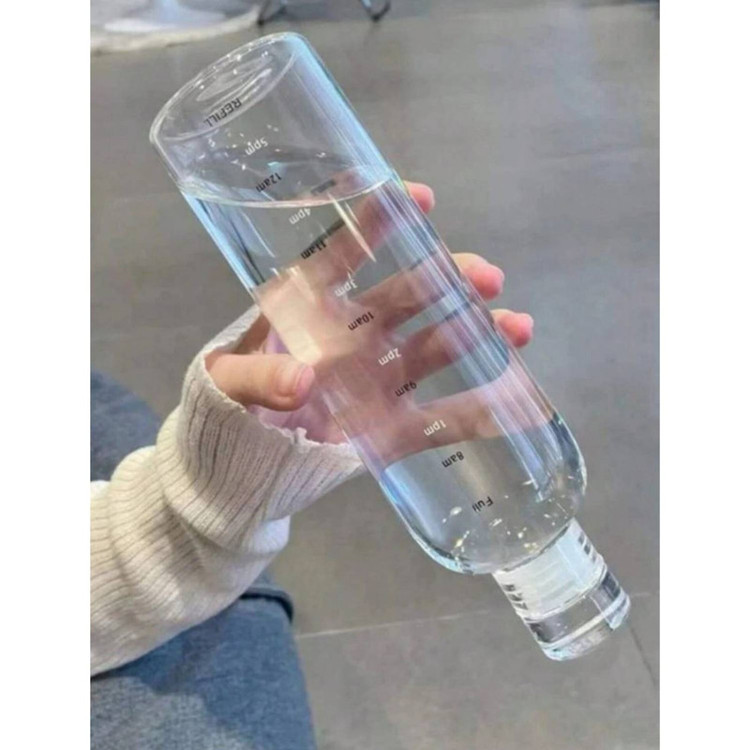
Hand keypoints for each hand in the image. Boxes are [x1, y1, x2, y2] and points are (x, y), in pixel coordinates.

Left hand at [207, 181, 533, 448]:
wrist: (236, 467)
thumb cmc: (224, 407)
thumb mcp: (227, 385)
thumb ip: (255, 378)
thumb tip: (302, 381)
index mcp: (312, 311)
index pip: (346, 255)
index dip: (380, 224)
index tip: (418, 198)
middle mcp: (355, 337)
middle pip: (408, 297)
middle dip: (449, 280)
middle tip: (485, 276)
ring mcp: (379, 381)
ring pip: (436, 349)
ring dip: (479, 335)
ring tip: (517, 327)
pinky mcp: (392, 428)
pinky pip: (441, 419)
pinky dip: (479, 413)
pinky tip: (519, 402)